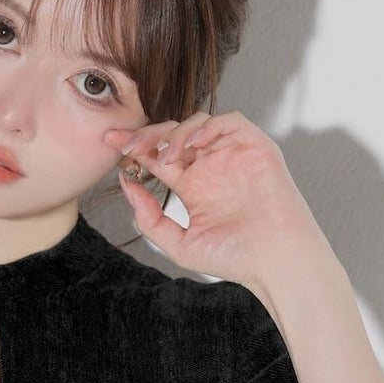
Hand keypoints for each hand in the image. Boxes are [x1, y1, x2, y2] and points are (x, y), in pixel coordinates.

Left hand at [101, 110, 327, 285]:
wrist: (274, 261)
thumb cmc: (234, 257)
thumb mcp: (178, 243)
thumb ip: (149, 218)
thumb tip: (126, 184)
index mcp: (192, 185)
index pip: (157, 156)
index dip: (133, 146)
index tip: (108, 142)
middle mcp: (210, 166)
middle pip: (172, 135)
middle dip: (146, 135)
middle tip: (128, 143)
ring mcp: (232, 154)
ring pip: (196, 123)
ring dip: (175, 133)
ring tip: (165, 154)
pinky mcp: (255, 147)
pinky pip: (229, 121)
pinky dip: (208, 124)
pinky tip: (193, 141)